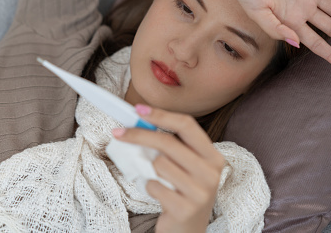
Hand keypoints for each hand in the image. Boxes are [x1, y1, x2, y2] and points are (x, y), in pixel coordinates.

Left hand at [112, 104, 224, 232]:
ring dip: (148, 169)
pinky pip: (154, 186)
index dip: (161, 115)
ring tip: (156, 178)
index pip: (187, 125)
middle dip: (138, 134)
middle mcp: (211, 172)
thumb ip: (171, 146)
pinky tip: (159, 194)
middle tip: (118, 132)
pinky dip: (149, 187)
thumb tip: (138, 121)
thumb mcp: (185, 166)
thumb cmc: (182, 192)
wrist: (188, 231)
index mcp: (212, 156)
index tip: (138, 109)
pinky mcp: (186, 209)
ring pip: (159, 164)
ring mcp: (200, 192)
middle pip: (168, 142)